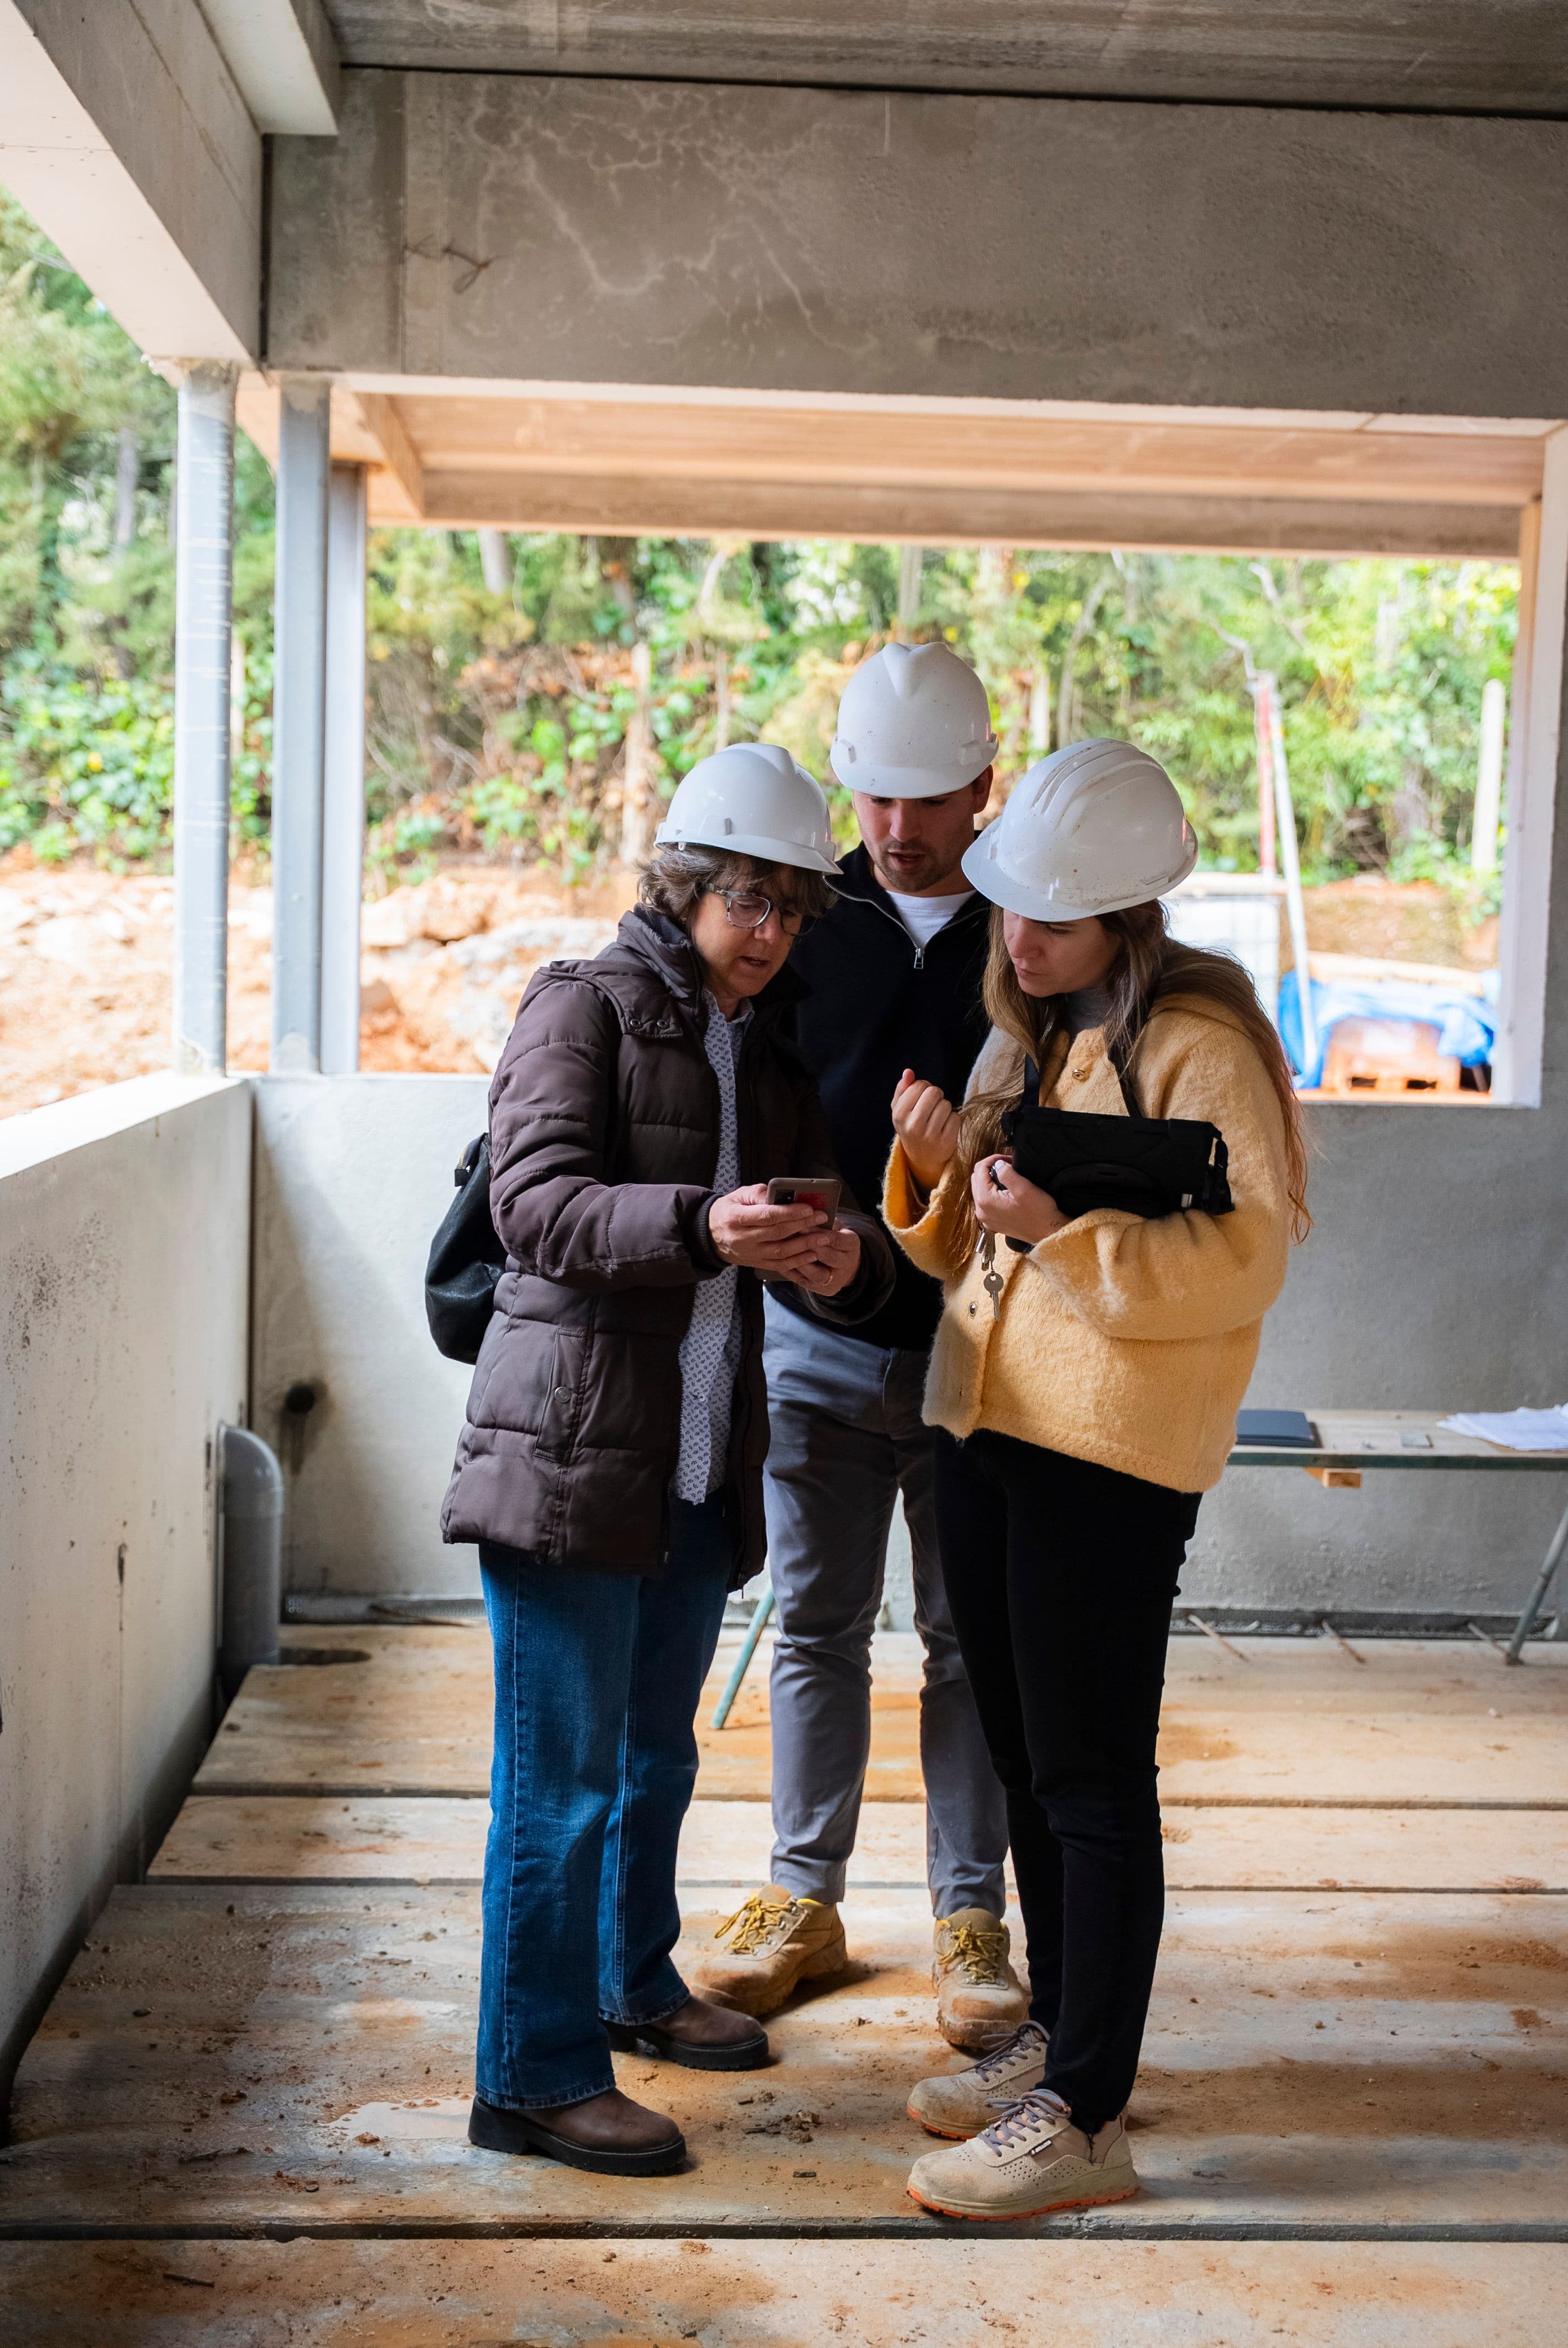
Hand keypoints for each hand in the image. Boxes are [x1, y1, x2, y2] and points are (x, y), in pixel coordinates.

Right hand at [708, 1183, 830, 1275]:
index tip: (808, 1208)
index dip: (789, 1212)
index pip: (767, 1216)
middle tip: (821, 1218)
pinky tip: (812, 1254)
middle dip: (802, 1225)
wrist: (710, 1235)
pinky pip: (779, 1265)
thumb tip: (780, 1194)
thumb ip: (759, 1193)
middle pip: (777, 1233)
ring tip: (823, 1237)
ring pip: (780, 1252)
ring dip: (804, 1245)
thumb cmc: (729, 1210)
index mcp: (736, 1218)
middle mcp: (742, 1239)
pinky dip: (798, 1261)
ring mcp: (750, 1254)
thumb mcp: (738, 1195)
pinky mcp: (756, 1264)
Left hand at [787, 1223, 861, 1297]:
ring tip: (786, 1253)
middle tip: (791, 1238)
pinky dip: (793, 1273)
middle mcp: (848, 1263)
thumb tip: (805, 1214)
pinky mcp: (826, 1290)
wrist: (842, 1263)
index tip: (802, 1225)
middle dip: (809, 1247)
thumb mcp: (833, 1227)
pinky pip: (807, 1283)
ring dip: (801, 1263)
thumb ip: (822, 1222)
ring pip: (819, 1274)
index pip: (837, 1239)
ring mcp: (838, 1279)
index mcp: (852, 1244)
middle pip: (829, 1257)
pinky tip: (782, 1263)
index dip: (818, 1233)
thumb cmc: (832, 1239)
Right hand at [892, 1068, 959, 1190]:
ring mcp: (930, 1135)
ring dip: (945, 1108)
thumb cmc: (911, 1127)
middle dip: (936, 1096)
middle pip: (934, 1092)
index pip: (919, 1085)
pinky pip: (956, 1118)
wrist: (922, 1158)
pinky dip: (953, 1120)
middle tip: (931, 1107)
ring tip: (937, 1119)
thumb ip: (902, 1089)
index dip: (923, 1088)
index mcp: (899, 1114)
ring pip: (946, 1104)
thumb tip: (908, 1072)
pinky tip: (945, 1128)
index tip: (921, 1099)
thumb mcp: (901, 1110)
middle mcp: (913, 1125)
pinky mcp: (946, 1142)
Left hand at [971, 1153, 1068, 1245]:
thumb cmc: (1038, 1213)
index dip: (993, 1159)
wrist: (1047, 1233)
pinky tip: (1007, 1192)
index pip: (979, 1169)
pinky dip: (993, 1193)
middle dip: (990, 1169)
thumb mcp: (1023, 1188)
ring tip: (1009, 1178)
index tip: (1007, 1159)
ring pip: (980, 1190)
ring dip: (991, 1180)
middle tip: (1008, 1166)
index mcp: (986, 1200)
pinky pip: (986, 1202)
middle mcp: (981, 1211)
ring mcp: (985, 1218)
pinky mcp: (992, 1222)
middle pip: (976, 1179)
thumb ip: (1007, 1173)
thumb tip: (998, 1164)